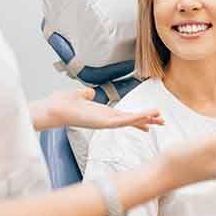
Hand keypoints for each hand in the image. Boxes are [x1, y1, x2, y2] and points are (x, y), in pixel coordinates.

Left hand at [30, 87, 163, 131]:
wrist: (53, 109)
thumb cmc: (62, 104)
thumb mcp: (79, 95)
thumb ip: (86, 94)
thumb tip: (90, 92)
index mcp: (103, 113)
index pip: (125, 116)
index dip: (138, 118)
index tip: (151, 120)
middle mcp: (106, 119)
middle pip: (132, 120)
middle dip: (147, 120)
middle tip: (162, 122)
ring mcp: (106, 122)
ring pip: (130, 121)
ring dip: (146, 118)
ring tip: (160, 118)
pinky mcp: (104, 123)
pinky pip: (124, 121)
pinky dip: (136, 118)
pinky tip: (146, 117)